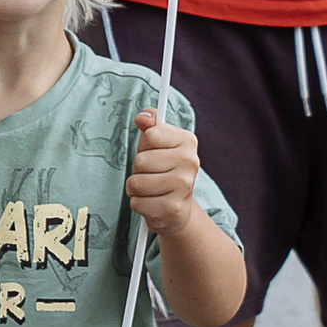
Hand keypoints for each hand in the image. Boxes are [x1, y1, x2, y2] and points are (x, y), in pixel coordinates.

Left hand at [126, 107, 199, 237]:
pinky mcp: (173, 209)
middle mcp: (190, 162)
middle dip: (139, 169)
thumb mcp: (157, 142)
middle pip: (140, 161)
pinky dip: (139, 204)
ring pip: (136, 183)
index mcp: (188, 141)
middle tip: (151, 174)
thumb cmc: (162, 169)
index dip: (145, 146)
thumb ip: (150, 123)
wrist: (177, 208)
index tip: (155, 152)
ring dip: (136, 188)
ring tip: (150, 189)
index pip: (150, 135)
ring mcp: (183, 186)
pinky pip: (137, 203)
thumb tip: (142, 117)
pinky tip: (152, 203)